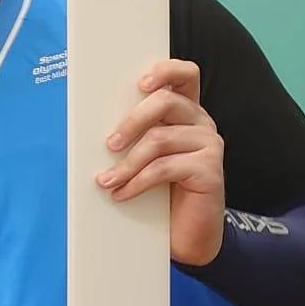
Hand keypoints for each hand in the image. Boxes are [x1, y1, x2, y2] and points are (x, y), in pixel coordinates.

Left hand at [97, 58, 224, 265]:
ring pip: (160, 139)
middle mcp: (202, 122)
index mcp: (186, 110)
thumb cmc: (162, 191)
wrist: (187, 234)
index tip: (140, 84)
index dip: (165, 70)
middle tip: (108, 144)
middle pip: (165, 102)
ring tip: (107, 180)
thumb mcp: (146, 155)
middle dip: (131, 121)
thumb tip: (93, 123)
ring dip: (126, 162)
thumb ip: (135, 133)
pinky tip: (122, 194)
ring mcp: (209, 145)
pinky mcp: (211, 170)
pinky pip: (165, 168)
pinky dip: (137, 182)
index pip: (185, 74)